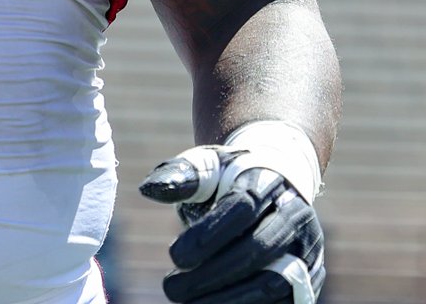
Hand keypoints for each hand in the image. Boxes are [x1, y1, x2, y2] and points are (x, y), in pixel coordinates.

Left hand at [140, 145, 324, 302]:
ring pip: (275, 285)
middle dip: (213, 273)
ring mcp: (307, 252)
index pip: (242, 208)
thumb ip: (178, 175)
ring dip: (229, 300)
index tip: (174, 256)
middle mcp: (295, 218)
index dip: (209, 234)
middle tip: (172, 289)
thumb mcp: (204, 166)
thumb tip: (148, 189)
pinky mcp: (308, 283)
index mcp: (267, 183)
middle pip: (259, 250)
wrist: (275, 186)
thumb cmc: (228, 179)